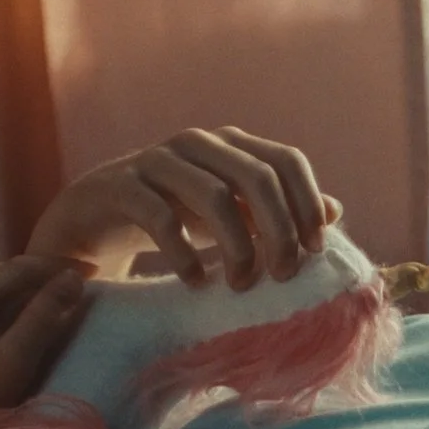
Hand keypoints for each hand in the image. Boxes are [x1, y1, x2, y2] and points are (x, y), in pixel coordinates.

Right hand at [23, 126, 341, 289]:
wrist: (93, 218)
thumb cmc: (175, 216)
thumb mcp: (232, 214)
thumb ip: (277, 210)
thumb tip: (334, 211)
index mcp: (231, 145)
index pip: (287, 161)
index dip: (307, 204)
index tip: (314, 252)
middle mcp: (198, 143)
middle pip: (257, 177)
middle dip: (278, 230)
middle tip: (282, 276)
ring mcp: (157, 160)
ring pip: (214, 194)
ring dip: (237, 246)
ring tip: (240, 284)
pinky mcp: (121, 185)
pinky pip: (160, 216)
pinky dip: (184, 254)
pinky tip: (195, 282)